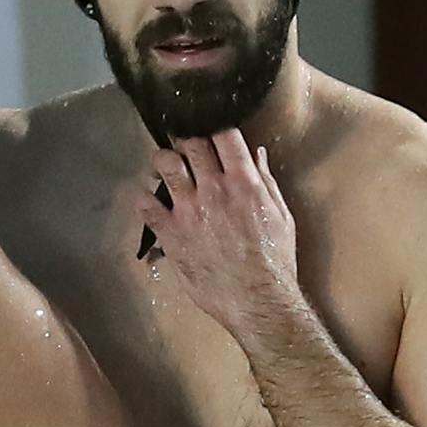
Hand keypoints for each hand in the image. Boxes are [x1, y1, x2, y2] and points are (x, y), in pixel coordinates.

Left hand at [135, 133, 302, 330]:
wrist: (258, 301)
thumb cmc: (275, 259)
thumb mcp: (281, 215)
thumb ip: (266, 181)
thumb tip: (256, 153)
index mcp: (244, 182)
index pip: (224, 134)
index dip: (215, 125)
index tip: (212, 131)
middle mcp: (214, 189)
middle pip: (191, 143)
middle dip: (188, 140)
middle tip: (187, 149)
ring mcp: (189, 210)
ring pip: (165, 164)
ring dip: (164, 161)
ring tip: (166, 168)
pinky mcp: (171, 235)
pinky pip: (146, 206)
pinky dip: (145, 201)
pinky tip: (150, 203)